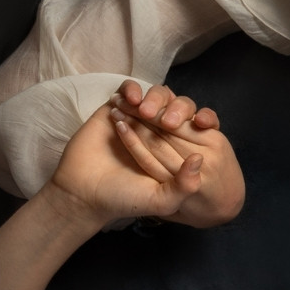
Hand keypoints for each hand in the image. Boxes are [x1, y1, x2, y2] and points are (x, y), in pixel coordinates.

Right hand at [46, 83, 243, 228]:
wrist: (84, 193)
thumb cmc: (125, 199)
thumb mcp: (162, 201)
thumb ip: (185, 186)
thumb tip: (200, 159)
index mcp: (177, 151)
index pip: (198, 127)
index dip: (205, 120)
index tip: (205, 124)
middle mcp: (160, 132)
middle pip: (180, 107)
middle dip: (179, 109)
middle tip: (169, 122)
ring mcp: (138, 119)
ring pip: (157, 95)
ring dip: (156, 98)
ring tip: (145, 112)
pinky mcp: (115, 110)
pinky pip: (129, 90)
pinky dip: (132, 89)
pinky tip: (131, 100)